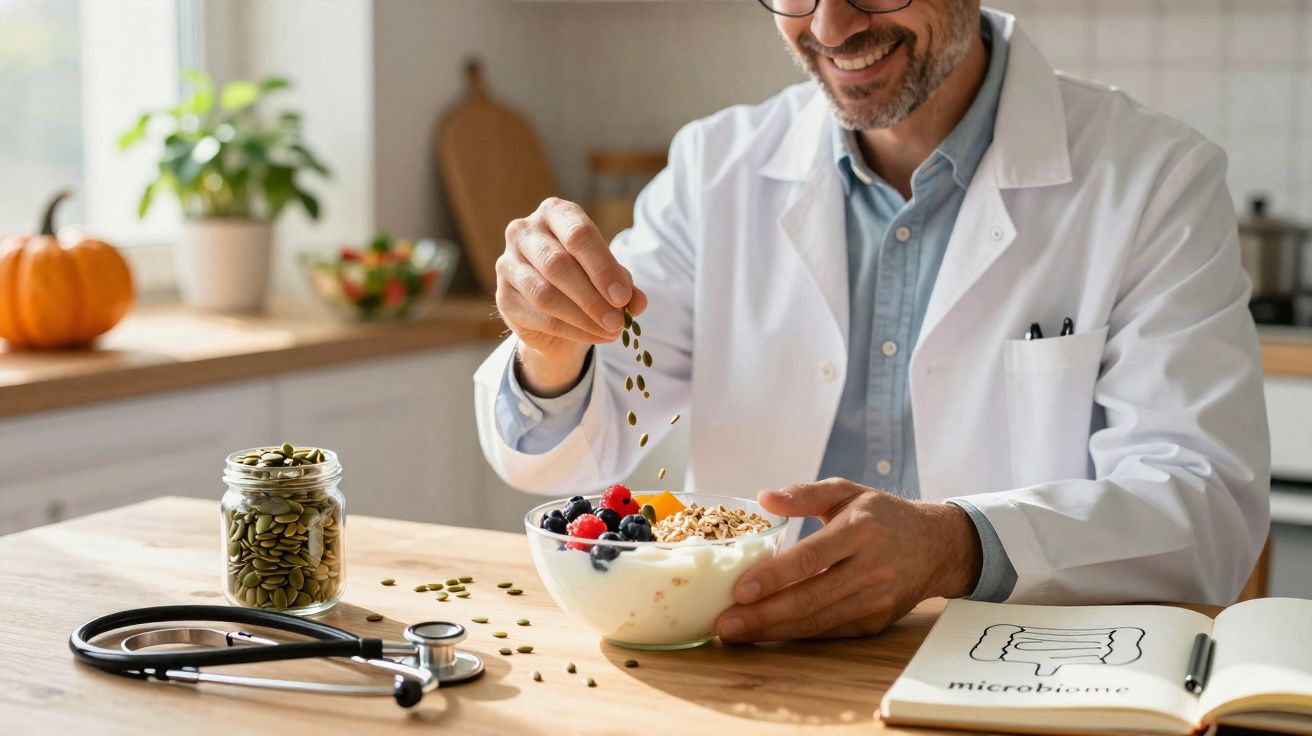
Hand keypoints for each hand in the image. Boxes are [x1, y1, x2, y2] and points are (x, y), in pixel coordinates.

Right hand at [496, 197, 647, 395]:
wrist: (553, 307)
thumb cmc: (584, 276)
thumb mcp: (608, 273)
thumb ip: (623, 283)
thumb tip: (636, 302)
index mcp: (554, 213)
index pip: (578, 234)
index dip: (602, 267)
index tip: (623, 297)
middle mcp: (524, 231)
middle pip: (558, 264)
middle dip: (592, 296)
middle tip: (618, 320)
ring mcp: (508, 263)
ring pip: (545, 294)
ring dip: (583, 317)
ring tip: (611, 331)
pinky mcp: (503, 297)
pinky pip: (539, 317)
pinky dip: (572, 330)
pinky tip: (595, 336)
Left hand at [714, 478, 982, 642]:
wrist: (936, 546)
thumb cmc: (882, 515)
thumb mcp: (847, 491)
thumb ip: (804, 494)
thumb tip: (764, 498)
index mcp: (860, 530)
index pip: (811, 558)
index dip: (775, 577)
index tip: (740, 590)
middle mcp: (871, 568)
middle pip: (810, 598)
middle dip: (763, 615)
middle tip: (725, 625)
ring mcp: (875, 600)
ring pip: (817, 621)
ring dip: (773, 631)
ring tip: (735, 634)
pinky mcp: (875, 622)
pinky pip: (829, 631)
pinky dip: (796, 635)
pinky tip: (766, 634)